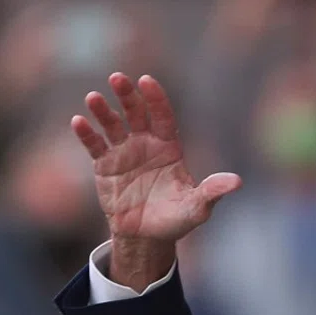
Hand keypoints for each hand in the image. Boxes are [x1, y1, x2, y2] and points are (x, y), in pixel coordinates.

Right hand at [71, 73, 240, 289]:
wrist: (147, 236)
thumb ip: (212, 191)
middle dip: (127, 95)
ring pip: (112, 125)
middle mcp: (146, 144)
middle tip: (118, 78)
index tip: (147, 81)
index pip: (163, 116)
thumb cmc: (176, 218)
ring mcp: (124, 153)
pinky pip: (95, 146)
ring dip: (103, 111)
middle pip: (136, 113)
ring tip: (93, 98)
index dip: (156, 99)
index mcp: (169, 147)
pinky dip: (87, 134)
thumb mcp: (197, 207)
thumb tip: (237, 182)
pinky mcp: (105, 166)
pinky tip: (78, 121)